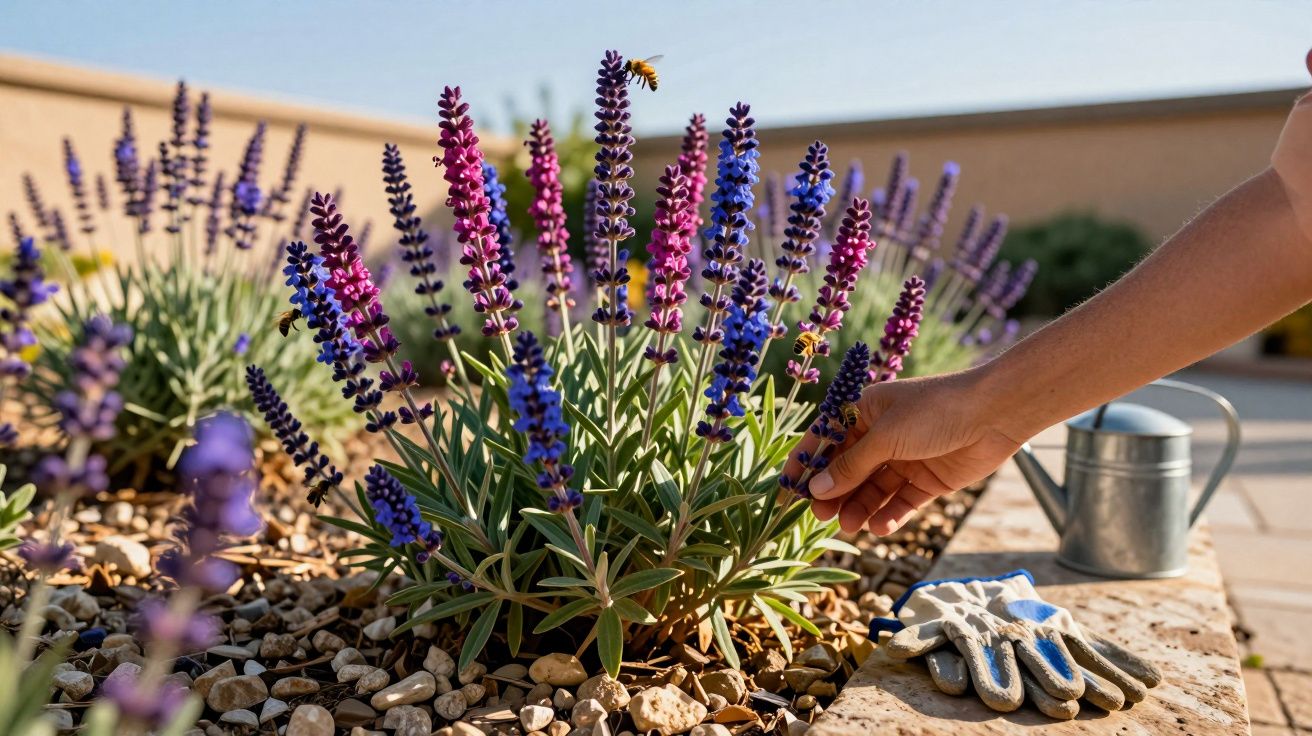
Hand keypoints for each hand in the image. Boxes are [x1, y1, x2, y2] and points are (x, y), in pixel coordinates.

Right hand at [784, 369, 1024, 534]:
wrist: (995, 413)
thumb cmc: (935, 410)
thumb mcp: (886, 437)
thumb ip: (851, 466)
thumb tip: (816, 489)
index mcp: (865, 410)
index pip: (825, 438)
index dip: (805, 464)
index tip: (787, 491)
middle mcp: (882, 434)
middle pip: (848, 469)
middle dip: (833, 493)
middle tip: (820, 517)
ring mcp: (905, 458)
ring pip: (873, 489)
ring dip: (859, 507)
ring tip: (849, 525)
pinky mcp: (928, 479)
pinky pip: (901, 501)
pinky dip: (889, 514)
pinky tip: (879, 528)